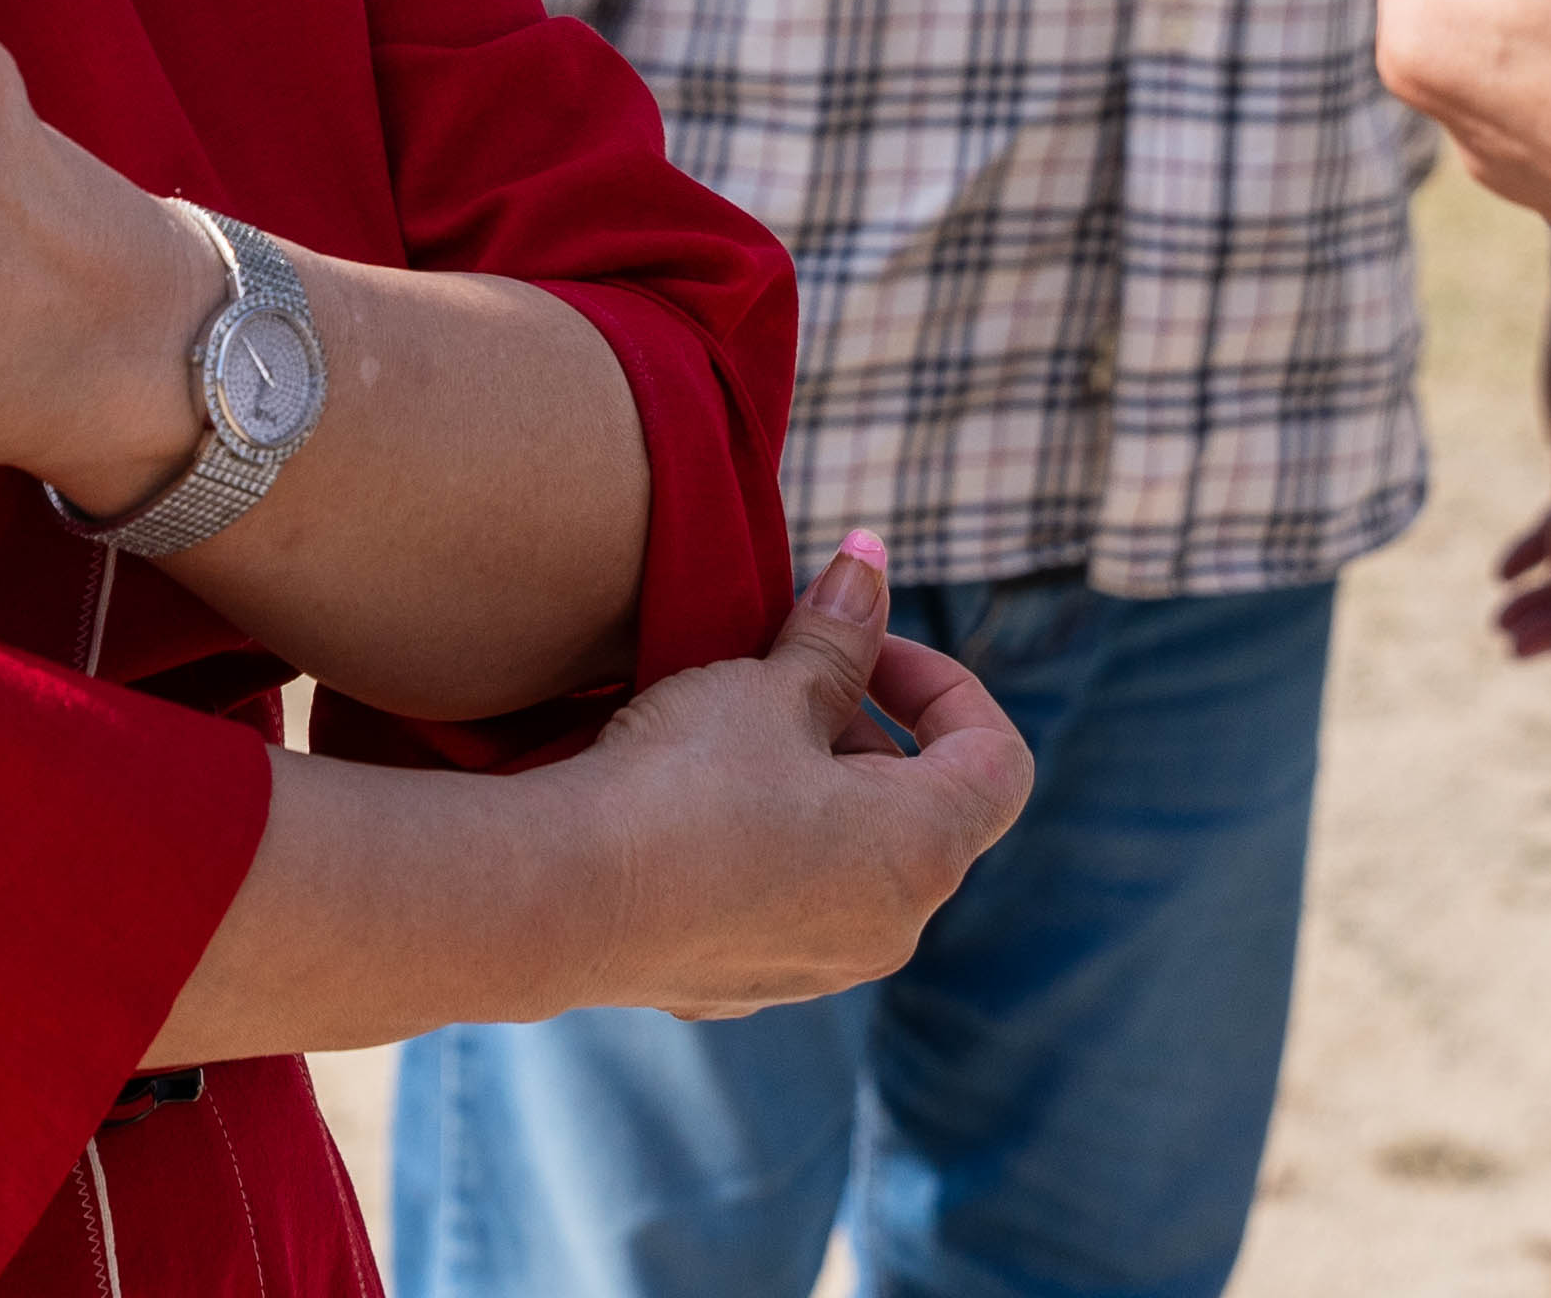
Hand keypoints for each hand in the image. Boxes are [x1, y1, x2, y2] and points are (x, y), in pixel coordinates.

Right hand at [541, 536, 1035, 1017]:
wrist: (553, 900)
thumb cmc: (683, 783)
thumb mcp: (771, 686)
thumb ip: (838, 633)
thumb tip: (871, 564)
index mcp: (923, 854)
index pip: (997, 759)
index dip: (944, 683)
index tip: (866, 644)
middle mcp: (889, 929)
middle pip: (920, 808)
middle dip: (862, 726)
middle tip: (782, 675)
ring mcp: (816, 971)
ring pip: (850, 857)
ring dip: (813, 784)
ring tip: (731, 734)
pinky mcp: (741, 987)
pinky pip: (783, 902)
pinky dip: (764, 844)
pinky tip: (688, 806)